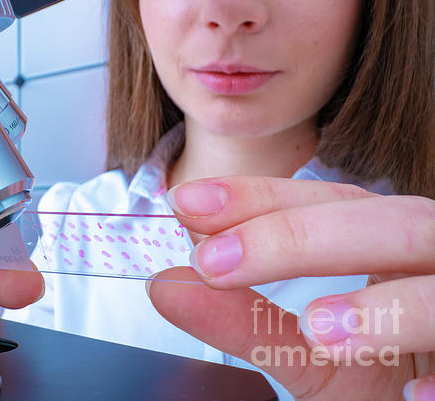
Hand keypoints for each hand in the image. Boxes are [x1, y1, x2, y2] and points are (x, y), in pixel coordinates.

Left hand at [148, 176, 434, 399]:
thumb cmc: (385, 377)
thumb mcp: (310, 353)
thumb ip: (244, 319)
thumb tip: (167, 285)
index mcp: (395, 250)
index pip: (334, 202)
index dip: (262, 197)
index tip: (188, 203)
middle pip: (390, 223)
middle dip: (299, 236)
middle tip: (215, 261)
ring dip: (383, 306)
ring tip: (318, 329)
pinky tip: (417, 395)